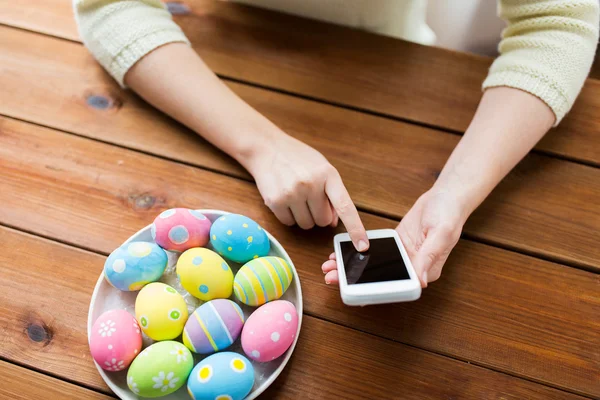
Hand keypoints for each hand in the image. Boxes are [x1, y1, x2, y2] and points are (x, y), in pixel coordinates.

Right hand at [247, 134, 368, 250]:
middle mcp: (311, 184)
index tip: (362, 246)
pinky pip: (289, 223)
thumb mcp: (322, 169)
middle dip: (318, 214)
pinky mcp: (275, 201)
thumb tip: (333, 222)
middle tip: (310, 199)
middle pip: (323, 221)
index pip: (346, 206)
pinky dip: (289, 216)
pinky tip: (285, 198)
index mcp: (328, 174)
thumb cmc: (298, 159)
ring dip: (303, 216)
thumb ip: (332, 195)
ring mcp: (292, 193)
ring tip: (296, 196)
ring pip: (306, 225)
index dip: (355, 228)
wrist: (267, 148)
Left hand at [321, 189, 466, 286]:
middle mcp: (413, 266)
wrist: (446, 196)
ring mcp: (403, 255)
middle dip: (354, 280)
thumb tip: (420, 280)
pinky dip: (358, 253)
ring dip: (353, 267)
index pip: (396, 287)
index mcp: (425, 271)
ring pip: (373, 267)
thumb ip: (429, 257)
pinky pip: (374, 251)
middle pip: (380, 279)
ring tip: (331, 266)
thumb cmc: (449, 214)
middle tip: (332, 277)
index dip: (373, 291)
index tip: (353, 291)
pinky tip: (343, 253)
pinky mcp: (396, 243)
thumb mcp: (440, 235)